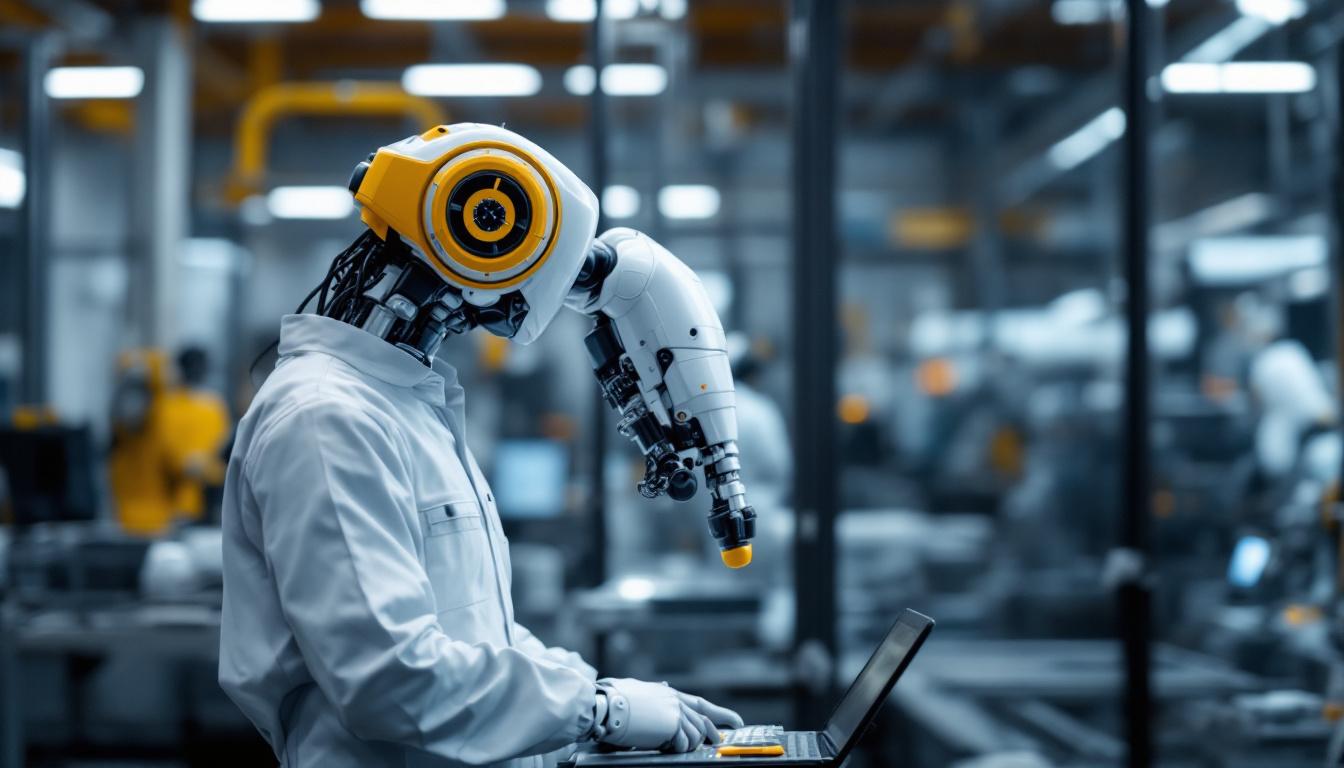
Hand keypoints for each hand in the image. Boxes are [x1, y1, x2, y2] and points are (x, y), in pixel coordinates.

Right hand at [596, 679, 742, 752]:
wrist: (607, 704)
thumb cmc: (615, 699)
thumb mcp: (639, 690)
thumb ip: (655, 693)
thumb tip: (663, 686)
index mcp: (669, 694)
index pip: (700, 704)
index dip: (720, 713)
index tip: (735, 721)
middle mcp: (675, 701)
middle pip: (703, 720)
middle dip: (713, 733)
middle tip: (718, 742)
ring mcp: (675, 712)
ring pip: (695, 733)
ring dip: (690, 744)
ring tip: (679, 747)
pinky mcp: (671, 725)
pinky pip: (684, 743)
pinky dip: (680, 748)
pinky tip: (670, 748)